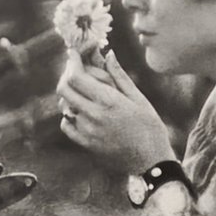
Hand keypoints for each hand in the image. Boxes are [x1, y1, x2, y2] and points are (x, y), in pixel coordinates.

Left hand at [56, 49, 176, 173]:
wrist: (151, 162)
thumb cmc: (150, 128)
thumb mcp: (139, 99)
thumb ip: (119, 76)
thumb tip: (108, 54)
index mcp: (109, 102)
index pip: (77, 76)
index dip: (72, 61)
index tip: (73, 53)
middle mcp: (94, 116)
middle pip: (64, 88)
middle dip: (66, 74)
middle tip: (75, 69)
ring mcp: (87, 131)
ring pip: (65, 105)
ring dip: (70, 94)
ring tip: (84, 90)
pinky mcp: (85, 144)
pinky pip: (66, 124)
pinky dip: (69, 114)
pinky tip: (82, 111)